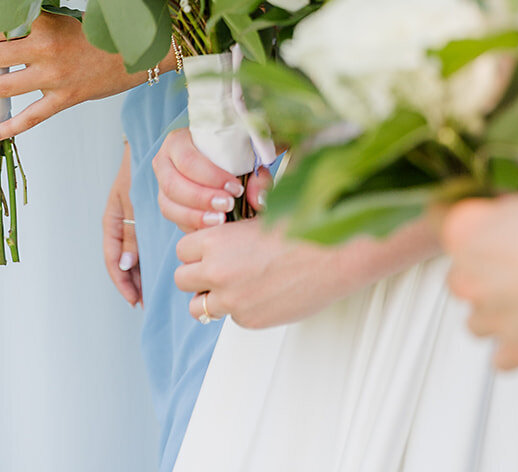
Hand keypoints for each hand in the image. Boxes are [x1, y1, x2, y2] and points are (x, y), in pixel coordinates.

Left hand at [0, 11, 141, 139]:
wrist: (140, 50)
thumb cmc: (102, 30)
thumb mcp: (66, 17)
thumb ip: (34, 22)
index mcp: (45, 22)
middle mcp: (46, 49)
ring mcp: (54, 77)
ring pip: (0, 87)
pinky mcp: (64, 100)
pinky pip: (28, 119)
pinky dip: (6, 129)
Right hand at [102, 142, 140, 306]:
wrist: (147, 146)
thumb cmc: (137, 169)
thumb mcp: (130, 201)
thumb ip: (130, 231)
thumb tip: (126, 264)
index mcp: (112, 221)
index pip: (113, 260)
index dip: (123, 283)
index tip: (134, 300)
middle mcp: (120, 223)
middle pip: (123, 262)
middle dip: (132, 283)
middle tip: (143, 302)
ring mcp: (130, 221)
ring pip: (133, 255)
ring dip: (140, 273)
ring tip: (149, 292)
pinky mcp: (143, 216)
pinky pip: (142, 243)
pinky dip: (147, 257)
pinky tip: (157, 267)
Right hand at [153, 126, 249, 230]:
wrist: (227, 158)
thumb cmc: (236, 152)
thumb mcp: (250, 155)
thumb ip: (258, 175)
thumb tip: (258, 199)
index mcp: (178, 141)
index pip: (188, 160)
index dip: (211, 177)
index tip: (236, 188)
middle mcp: (164, 162)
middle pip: (174, 185)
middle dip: (202, 199)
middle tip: (228, 206)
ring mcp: (162, 186)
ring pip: (169, 206)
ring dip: (195, 216)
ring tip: (221, 219)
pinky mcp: (168, 206)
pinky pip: (174, 220)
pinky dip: (192, 225)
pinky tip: (212, 227)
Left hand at [174, 216, 364, 329]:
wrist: (335, 256)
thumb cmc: (306, 228)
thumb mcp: (268, 208)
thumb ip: (245, 209)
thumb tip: (245, 195)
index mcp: (217, 241)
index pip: (183, 249)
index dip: (197, 247)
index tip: (209, 248)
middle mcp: (218, 273)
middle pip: (182, 279)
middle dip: (197, 273)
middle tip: (217, 267)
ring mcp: (232, 301)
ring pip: (198, 307)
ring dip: (210, 296)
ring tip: (232, 286)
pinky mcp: (250, 321)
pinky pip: (231, 317)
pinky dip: (239, 308)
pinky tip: (261, 292)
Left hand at [444, 181, 517, 368]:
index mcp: (472, 237)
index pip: (447, 235)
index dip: (468, 235)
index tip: (482, 235)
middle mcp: (474, 281)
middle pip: (460, 284)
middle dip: (480, 277)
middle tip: (510, 270)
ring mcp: (495, 320)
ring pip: (477, 325)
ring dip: (496, 316)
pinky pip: (502, 359)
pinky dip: (515, 350)